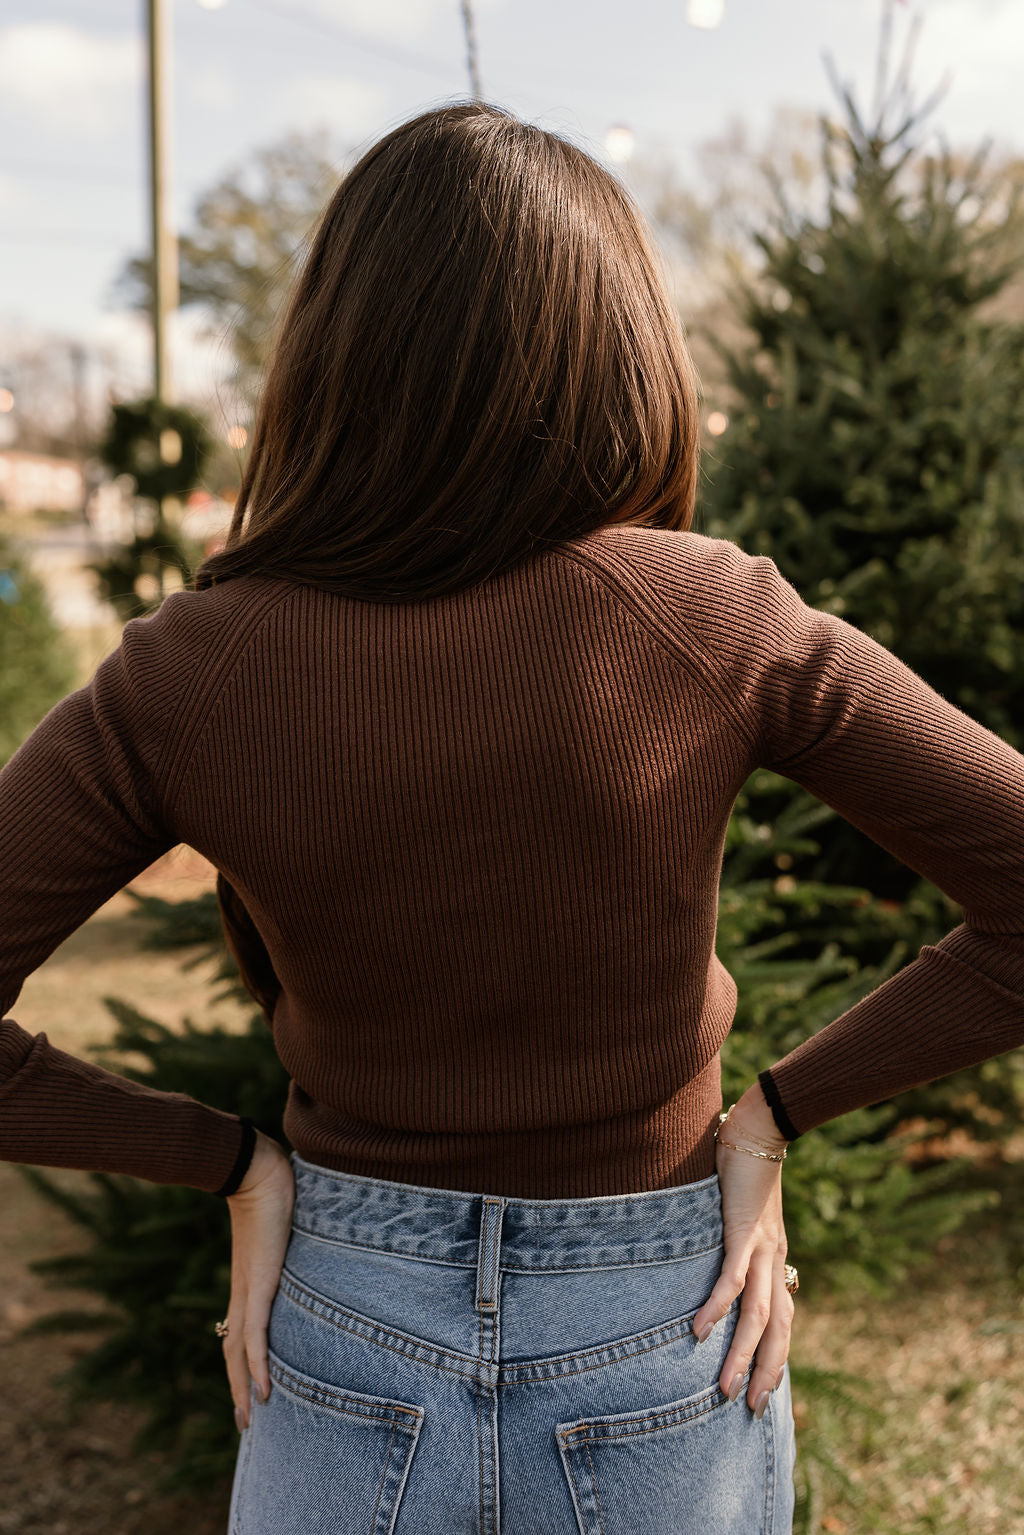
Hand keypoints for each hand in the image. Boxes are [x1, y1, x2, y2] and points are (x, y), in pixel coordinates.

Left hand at [221, 1129, 294, 1430]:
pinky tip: (262, 1388)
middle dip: (237, 1388)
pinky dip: (257, 1364)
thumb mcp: (283, 1227)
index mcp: (248, 1282)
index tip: (249, 1388)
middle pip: (234, 1350)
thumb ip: (289, 1239)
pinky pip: (256, 1334)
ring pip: (239, 1350)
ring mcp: (250, 1289)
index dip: (241, 1362)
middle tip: (245, 1422)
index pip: (239, 1331)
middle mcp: (244, 1292)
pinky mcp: (259, 1283)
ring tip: (249, 1416)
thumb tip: (300, 1236)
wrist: (255, 1171)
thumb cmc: (271, 1189)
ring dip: (242, 1387)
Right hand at [690, 1086, 792, 1417]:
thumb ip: (738, 1242)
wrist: (760, 1128)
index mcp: (777, 1259)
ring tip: (722, 1387)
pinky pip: (731, 1278)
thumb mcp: (746, 1216)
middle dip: (763, 1371)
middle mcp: (776, 1260)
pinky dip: (717, 1307)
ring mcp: (762, 1248)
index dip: (776, 1357)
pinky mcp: (743, 1231)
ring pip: (757, 1315)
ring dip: (740, 1354)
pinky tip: (699, 1330)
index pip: (784, 1320)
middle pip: (776, 1329)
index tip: (763, 1392)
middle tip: (747, 1409)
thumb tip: (721, 1264)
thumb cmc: (746, 1169)